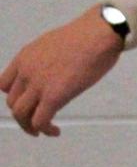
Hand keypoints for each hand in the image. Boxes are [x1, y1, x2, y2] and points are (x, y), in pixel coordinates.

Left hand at [1, 6, 124, 136]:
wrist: (97, 35)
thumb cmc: (85, 35)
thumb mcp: (52, 43)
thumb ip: (45, 59)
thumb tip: (54, 69)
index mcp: (24, 57)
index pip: (5, 85)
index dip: (16, 96)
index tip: (29, 101)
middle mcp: (26, 71)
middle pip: (13, 103)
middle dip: (23, 115)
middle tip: (37, 121)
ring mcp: (38, 85)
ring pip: (21, 115)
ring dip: (30, 127)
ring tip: (44, 130)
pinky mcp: (53, 97)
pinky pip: (40, 121)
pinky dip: (45, 130)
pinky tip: (55, 131)